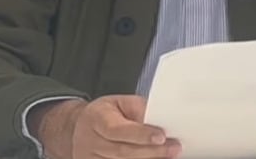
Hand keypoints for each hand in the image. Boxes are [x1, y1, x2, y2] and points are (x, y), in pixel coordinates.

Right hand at [31, 95, 181, 158]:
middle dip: (151, 151)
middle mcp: (90, 141)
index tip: (161, 136)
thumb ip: (139, 110)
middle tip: (174, 148)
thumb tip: (160, 119)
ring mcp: (89, 158)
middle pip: (122, 151)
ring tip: (168, 156)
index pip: (118, 129)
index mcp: (96, 118)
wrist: (80, 128)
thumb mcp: (120, 102)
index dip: (140, 134)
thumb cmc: (105, 114)